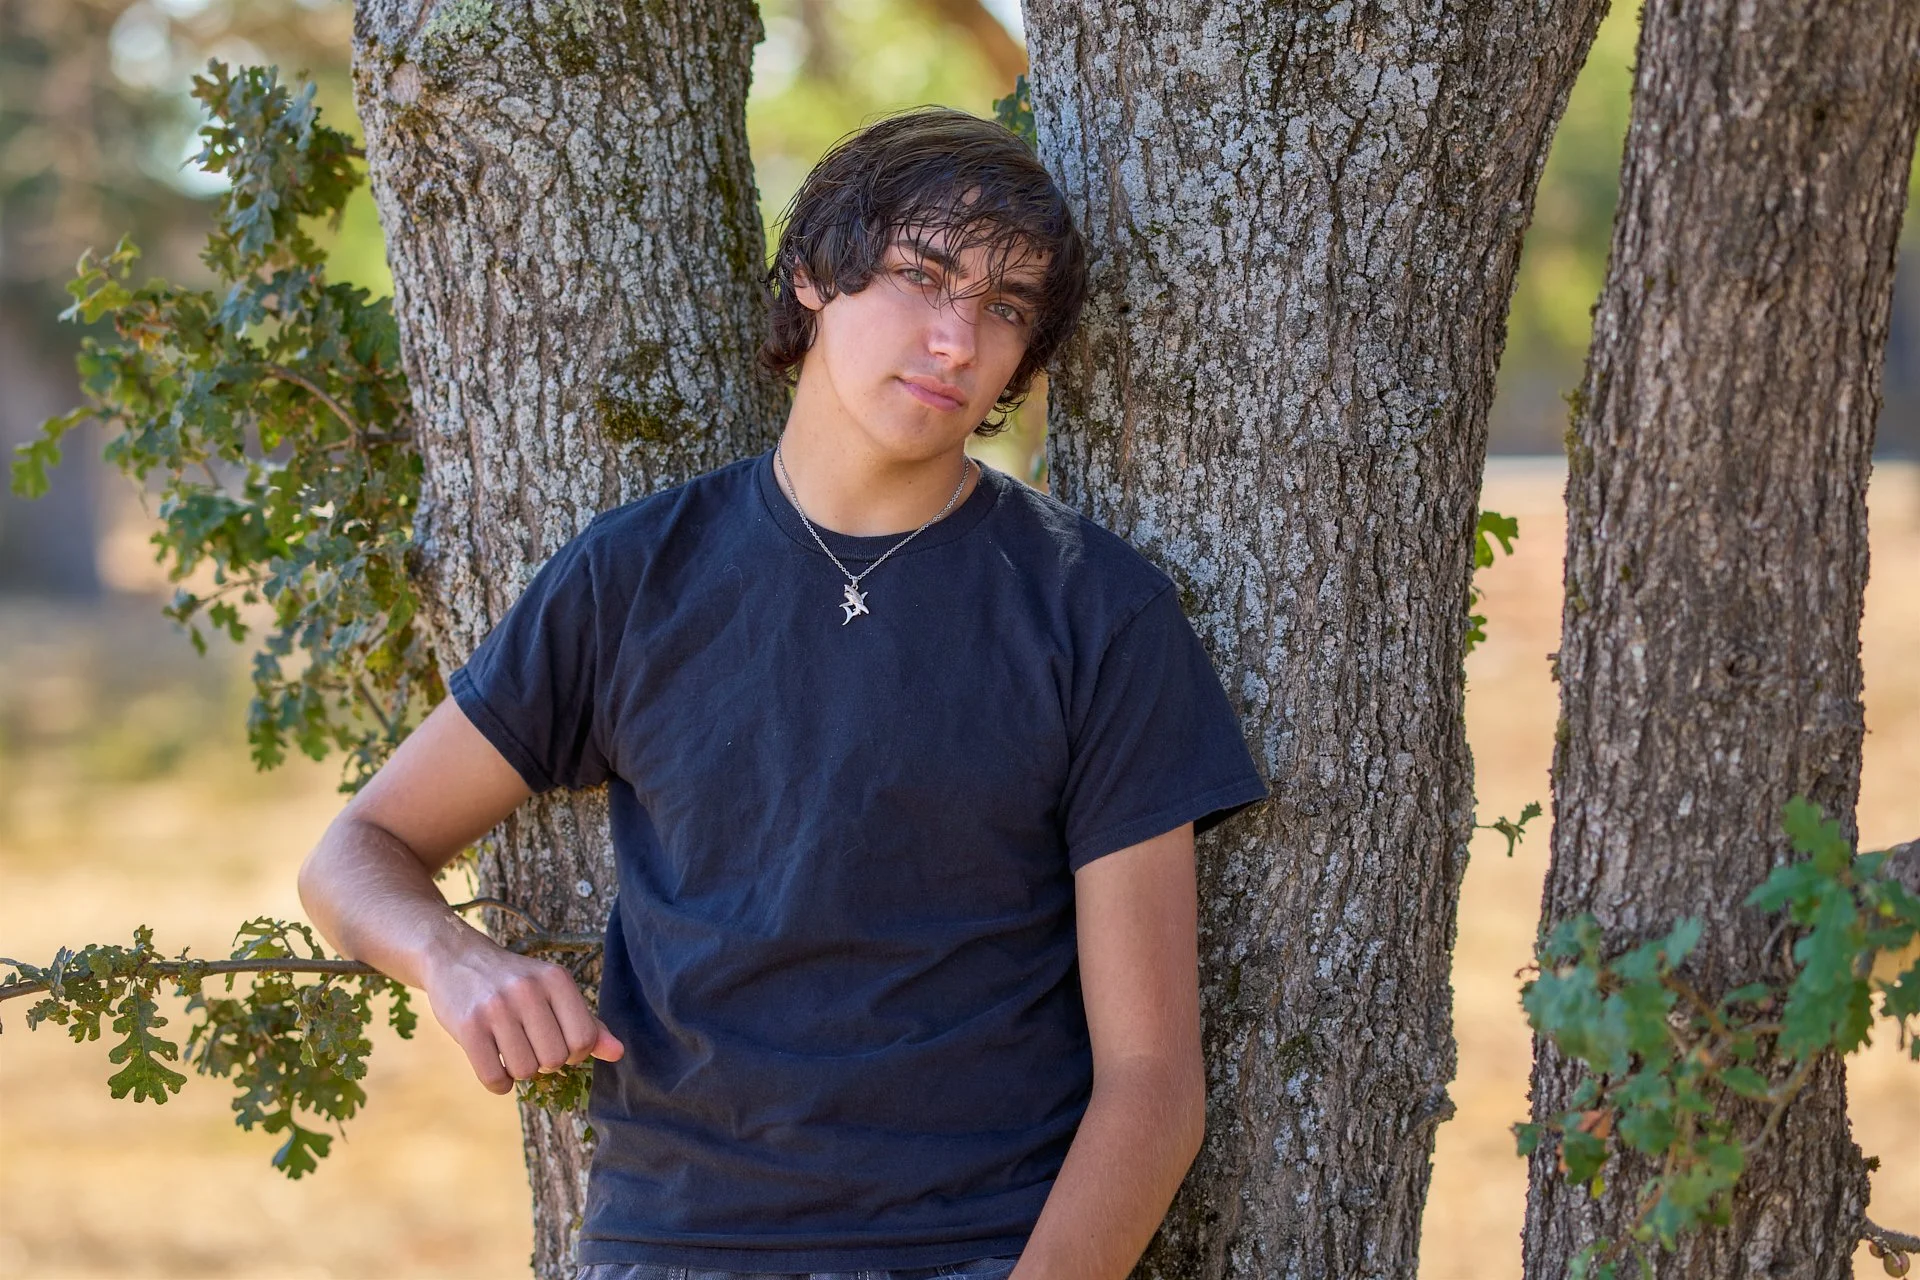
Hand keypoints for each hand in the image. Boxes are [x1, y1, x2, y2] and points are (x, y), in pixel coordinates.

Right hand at [422, 934, 624, 1094]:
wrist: (456, 958)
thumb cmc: (514, 982)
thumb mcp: (554, 991)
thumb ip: (588, 1023)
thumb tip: (618, 1053)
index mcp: (556, 979)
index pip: (585, 1039)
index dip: (575, 1052)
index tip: (559, 1043)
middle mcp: (528, 990)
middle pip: (555, 1059)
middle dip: (545, 1063)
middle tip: (530, 1045)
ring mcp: (496, 1007)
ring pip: (525, 1071)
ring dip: (519, 1071)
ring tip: (510, 1049)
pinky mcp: (468, 1025)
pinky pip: (494, 1078)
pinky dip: (498, 1082)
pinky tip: (494, 1063)